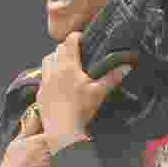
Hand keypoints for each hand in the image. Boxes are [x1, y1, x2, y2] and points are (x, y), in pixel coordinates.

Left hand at [36, 32, 131, 153]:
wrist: (62, 130)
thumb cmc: (81, 109)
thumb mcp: (99, 92)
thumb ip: (112, 77)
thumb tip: (127, 66)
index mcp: (69, 66)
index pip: (69, 42)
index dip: (76, 37)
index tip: (82, 38)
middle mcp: (54, 70)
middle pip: (57, 49)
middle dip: (66, 47)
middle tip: (76, 51)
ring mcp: (45, 81)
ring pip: (47, 60)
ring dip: (55, 58)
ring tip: (64, 63)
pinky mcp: (40, 93)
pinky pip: (43, 77)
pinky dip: (49, 74)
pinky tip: (57, 82)